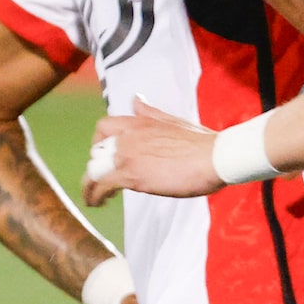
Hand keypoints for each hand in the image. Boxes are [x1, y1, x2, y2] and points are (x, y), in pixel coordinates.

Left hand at [85, 102, 226, 204]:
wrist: (214, 157)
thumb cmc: (201, 143)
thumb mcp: (172, 121)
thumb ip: (150, 113)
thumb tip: (136, 100)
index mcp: (138, 123)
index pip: (103, 126)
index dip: (99, 141)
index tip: (105, 153)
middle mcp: (127, 137)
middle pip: (96, 150)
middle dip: (96, 166)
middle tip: (103, 179)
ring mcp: (127, 156)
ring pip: (93, 170)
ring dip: (90, 185)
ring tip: (92, 198)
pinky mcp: (131, 175)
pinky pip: (101, 185)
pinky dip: (94, 196)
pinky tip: (97, 204)